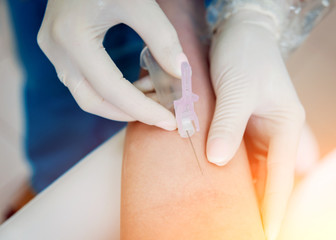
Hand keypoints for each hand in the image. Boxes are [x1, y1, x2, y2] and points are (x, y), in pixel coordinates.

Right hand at [37, 0, 187, 129]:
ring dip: (121, 103)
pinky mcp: (59, 49)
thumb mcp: (139, 3)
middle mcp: (56, 49)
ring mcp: (54, 50)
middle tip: (161, 115)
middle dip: (130, 113)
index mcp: (73, 37)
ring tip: (153, 96)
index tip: (169, 121)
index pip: (112, 90)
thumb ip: (162, 38)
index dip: (143, 109)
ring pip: (87, 94)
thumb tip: (180, 73)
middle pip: (93, 101)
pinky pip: (85, 81)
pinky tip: (135, 84)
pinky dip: (111, 90)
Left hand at [206, 10, 304, 239]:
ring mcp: (257, 130)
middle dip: (256, 205)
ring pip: (252, 170)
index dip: (274, 208)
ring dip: (240, 190)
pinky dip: (228, 171)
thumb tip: (218, 162)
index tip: (264, 234)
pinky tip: (216, 183)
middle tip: (235, 228)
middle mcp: (274, 133)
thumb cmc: (245, 54)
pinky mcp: (241, 125)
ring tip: (224, 214)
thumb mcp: (237, 88)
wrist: (240, 31)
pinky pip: (237, 155)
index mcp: (285, 127)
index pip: (282, 177)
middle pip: (268, 179)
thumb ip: (228, 125)